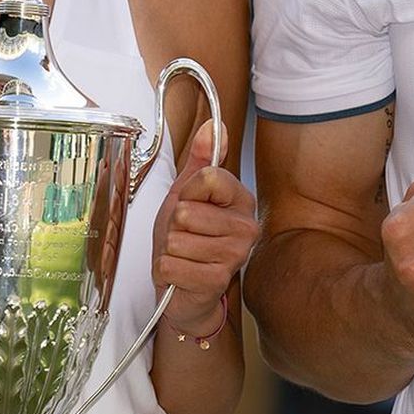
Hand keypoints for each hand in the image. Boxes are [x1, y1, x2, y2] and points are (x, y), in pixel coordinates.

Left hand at [152, 120, 257, 333]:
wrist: (184, 289)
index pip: (207, 177)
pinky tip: (180, 274)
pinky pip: (171, 265)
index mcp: (242, 199)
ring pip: (176, 240)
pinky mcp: (217, 280)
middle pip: (186, 211)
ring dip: (169, 250)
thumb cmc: (187, 238)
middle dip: (173, 227)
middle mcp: (246, 227)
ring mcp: (235, 255)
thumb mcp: (188, 194)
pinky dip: (166, 271)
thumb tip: (213, 124)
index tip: (190, 203)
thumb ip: (201, 158)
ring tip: (182, 256)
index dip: (187, 191)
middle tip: (184, 236)